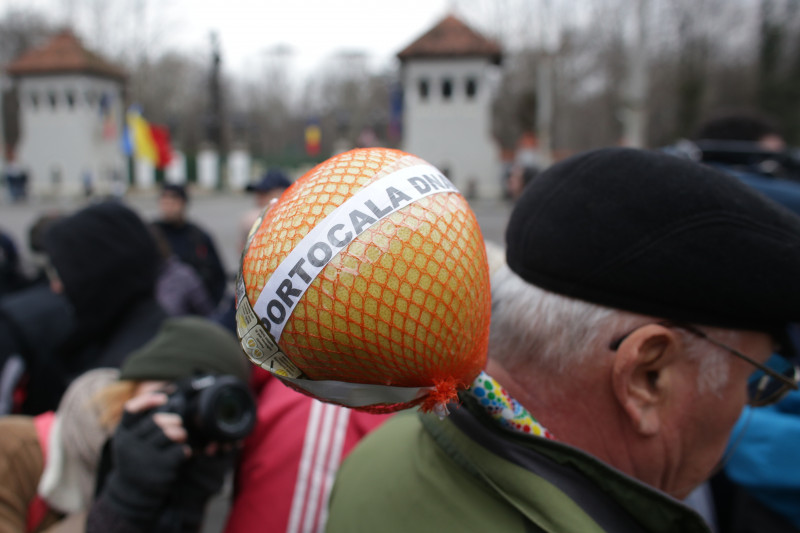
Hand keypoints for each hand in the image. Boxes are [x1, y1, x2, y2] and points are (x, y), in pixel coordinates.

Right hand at [97, 391, 189, 526]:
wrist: (133, 491)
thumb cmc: (136, 457)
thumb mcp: (131, 439)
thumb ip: (143, 421)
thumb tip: (169, 398)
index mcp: (122, 434)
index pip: (130, 410)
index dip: (147, 401)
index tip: (163, 399)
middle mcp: (130, 445)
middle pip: (158, 421)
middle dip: (173, 420)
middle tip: (177, 425)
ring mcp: (144, 458)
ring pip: (171, 433)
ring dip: (180, 433)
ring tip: (179, 437)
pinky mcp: (160, 469)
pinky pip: (180, 450)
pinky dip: (184, 450)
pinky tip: (180, 454)